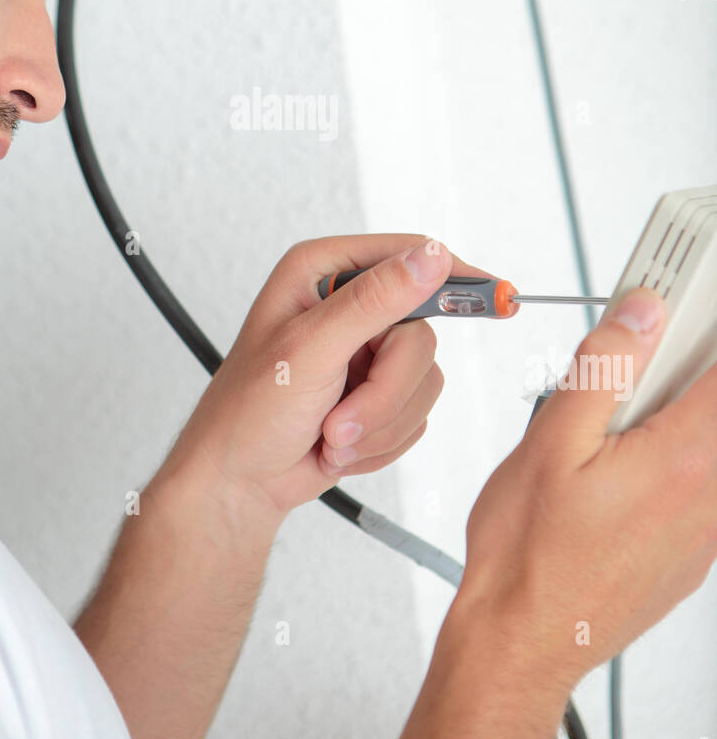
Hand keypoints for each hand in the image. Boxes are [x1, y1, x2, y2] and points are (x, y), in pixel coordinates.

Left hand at [156, 233, 495, 520]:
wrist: (239, 481)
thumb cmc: (249, 410)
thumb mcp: (310, 347)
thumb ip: (374, 300)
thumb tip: (432, 257)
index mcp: (325, 272)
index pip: (409, 256)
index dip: (455, 276)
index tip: (500, 297)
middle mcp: (350, 305)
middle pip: (422, 336)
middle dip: (385, 392)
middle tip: (339, 420)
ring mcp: (367, 352)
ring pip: (425, 380)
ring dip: (379, 422)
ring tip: (330, 433)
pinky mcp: (380, 393)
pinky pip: (418, 414)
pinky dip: (381, 440)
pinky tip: (339, 444)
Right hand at [450, 286, 716, 693]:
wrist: (523, 640)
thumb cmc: (527, 555)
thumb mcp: (550, 440)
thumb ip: (604, 368)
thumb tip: (641, 313)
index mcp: (680, 459)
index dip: (706, 324)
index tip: (688, 301)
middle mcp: (709, 496)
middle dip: (683, 368)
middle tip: (639, 351)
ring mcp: (707, 529)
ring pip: (710, 445)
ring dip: (678, 413)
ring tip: (618, 414)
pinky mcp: (695, 552)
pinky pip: (704, 484)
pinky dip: (678, 455)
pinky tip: (622, 460)